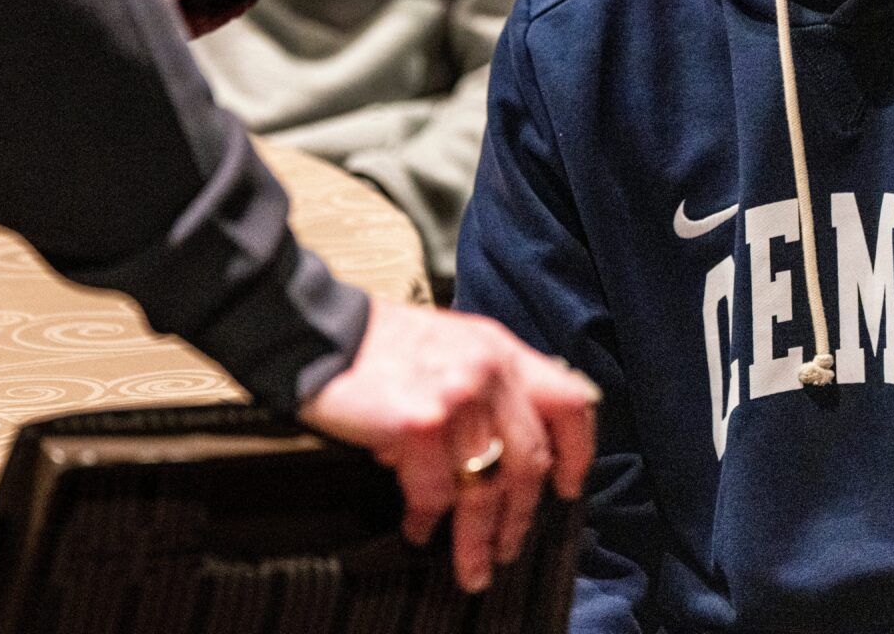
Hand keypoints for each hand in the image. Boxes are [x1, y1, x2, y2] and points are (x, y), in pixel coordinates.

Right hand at [297, 297, 598, 592]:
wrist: (316, 331)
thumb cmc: (375, 344)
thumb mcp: (450, 346)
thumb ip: (486, 385)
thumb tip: (503, 449)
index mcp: (500, 350)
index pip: (569, 402)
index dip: (577, 452)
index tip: (568, 486)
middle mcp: (488, 371)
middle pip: (530, 459)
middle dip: (520, 515)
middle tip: (509, 545)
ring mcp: (458, 398)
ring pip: (486, 487)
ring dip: (477, 536)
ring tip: (471, 563)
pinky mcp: (421, 424)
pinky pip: (436, 491)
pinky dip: (428, 519)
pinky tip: (418, 526)